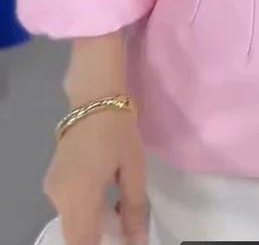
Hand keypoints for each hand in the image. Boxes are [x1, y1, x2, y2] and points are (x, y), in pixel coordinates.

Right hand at [42, 109, 147, 244]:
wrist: (94, 96)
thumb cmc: (118, 130)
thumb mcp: (133, 169)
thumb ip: (134, 209)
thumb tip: (137, 241)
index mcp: (78, 196)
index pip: (83, 243)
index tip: (120, 238)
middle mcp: (58, 198)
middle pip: (75, 236)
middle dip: (98, 237)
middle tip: (122, 224)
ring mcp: (52, 189)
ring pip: (71, 224)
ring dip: (91, 225)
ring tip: (117, 209)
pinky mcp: (52, 180)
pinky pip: (67, 208)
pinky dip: (84, 212)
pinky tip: (104, 196)